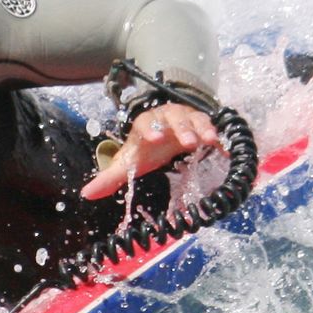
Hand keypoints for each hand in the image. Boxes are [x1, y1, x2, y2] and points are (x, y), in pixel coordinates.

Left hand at [80, 102, 221, 200]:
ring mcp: (187, 119)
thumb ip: (109, 178)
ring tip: (209, 140)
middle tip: (188, 141)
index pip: (144, 124)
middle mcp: (167, 118)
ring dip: (202, 128)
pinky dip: (219, 135)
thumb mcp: (129, 163)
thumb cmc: (146, 148)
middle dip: (181, 129)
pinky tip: (226, 146)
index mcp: (146, 125)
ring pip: (195, 119)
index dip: (149, 129)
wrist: (166, 130)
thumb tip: (86, 194)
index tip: (153, 138)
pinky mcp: (203, 125)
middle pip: (173, 119)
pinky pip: (212, 127)